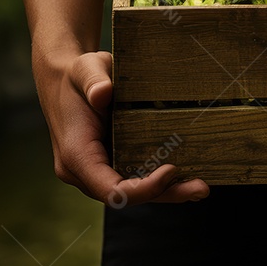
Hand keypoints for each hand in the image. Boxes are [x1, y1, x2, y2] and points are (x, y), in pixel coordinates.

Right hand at [33, 48, 209, 206]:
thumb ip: (93, 80)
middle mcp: (84, 172)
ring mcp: (97, 171)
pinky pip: (134, 179)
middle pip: (126, 196)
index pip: (110, 189)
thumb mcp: (85, 69)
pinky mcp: (110, 164)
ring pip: (133, 192)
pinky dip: (160, 182)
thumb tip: (103, 93)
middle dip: (165, 194)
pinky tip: (187, 178)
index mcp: (76, 155)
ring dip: (167, 192)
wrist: (65, 81)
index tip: (171, 169)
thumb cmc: (77, 76)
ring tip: (200, 187)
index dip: (142, 188)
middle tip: (201, 188)